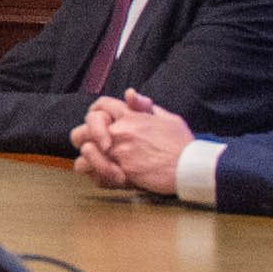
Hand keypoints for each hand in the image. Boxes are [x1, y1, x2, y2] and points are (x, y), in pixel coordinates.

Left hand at [70, 92, 191, 191]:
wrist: (190, 166)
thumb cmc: (182, 143)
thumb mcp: (167, 117)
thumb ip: (144, 106)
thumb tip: (129, 94)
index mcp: (131, 116)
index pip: (99, 107)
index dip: (95, 114)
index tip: (98, 124)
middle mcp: (121, 132)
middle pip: (82, 131)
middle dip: (83, 138)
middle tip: (91, 146)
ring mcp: (120, 152)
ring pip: (84, 156)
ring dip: (88, 160)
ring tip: (96, 164)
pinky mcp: (123, 172)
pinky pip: (97, 175)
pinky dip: (98, 177)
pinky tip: (105, 176)